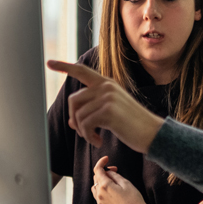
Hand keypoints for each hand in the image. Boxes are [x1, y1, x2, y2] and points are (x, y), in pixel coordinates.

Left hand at [46, 60, 163, 151]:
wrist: (152, 133)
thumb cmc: (132, 125)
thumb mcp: (111, 112)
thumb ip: (92, 110)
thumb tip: (71, 121)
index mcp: (107, 83)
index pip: (82, 71)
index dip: (64, 66)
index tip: (49, 62)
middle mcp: (106, 86)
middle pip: (73, 100)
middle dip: (74, 118)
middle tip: (83, 132)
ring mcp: (107, 97)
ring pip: (78, 115)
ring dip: (83, 131)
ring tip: (94, 137)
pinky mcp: (108, 111)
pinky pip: (85, 125)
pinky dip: (88, 137)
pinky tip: (98, 141)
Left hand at [91, 156, 148, 203]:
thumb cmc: (134, 199)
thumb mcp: (126, 183)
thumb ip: (114, 175)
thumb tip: (108, 172)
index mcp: (105, 186)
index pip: (97, 170)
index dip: (101, 162)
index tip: (106, 159)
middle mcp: (99, 195)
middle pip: (96, 178)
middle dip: (104, 172)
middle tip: (115, 170)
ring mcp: (100, 203)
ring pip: (95, 188)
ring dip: (101, 182)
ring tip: (113, 182)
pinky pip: (98, 198)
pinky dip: (102, 192)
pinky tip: (112, 192)